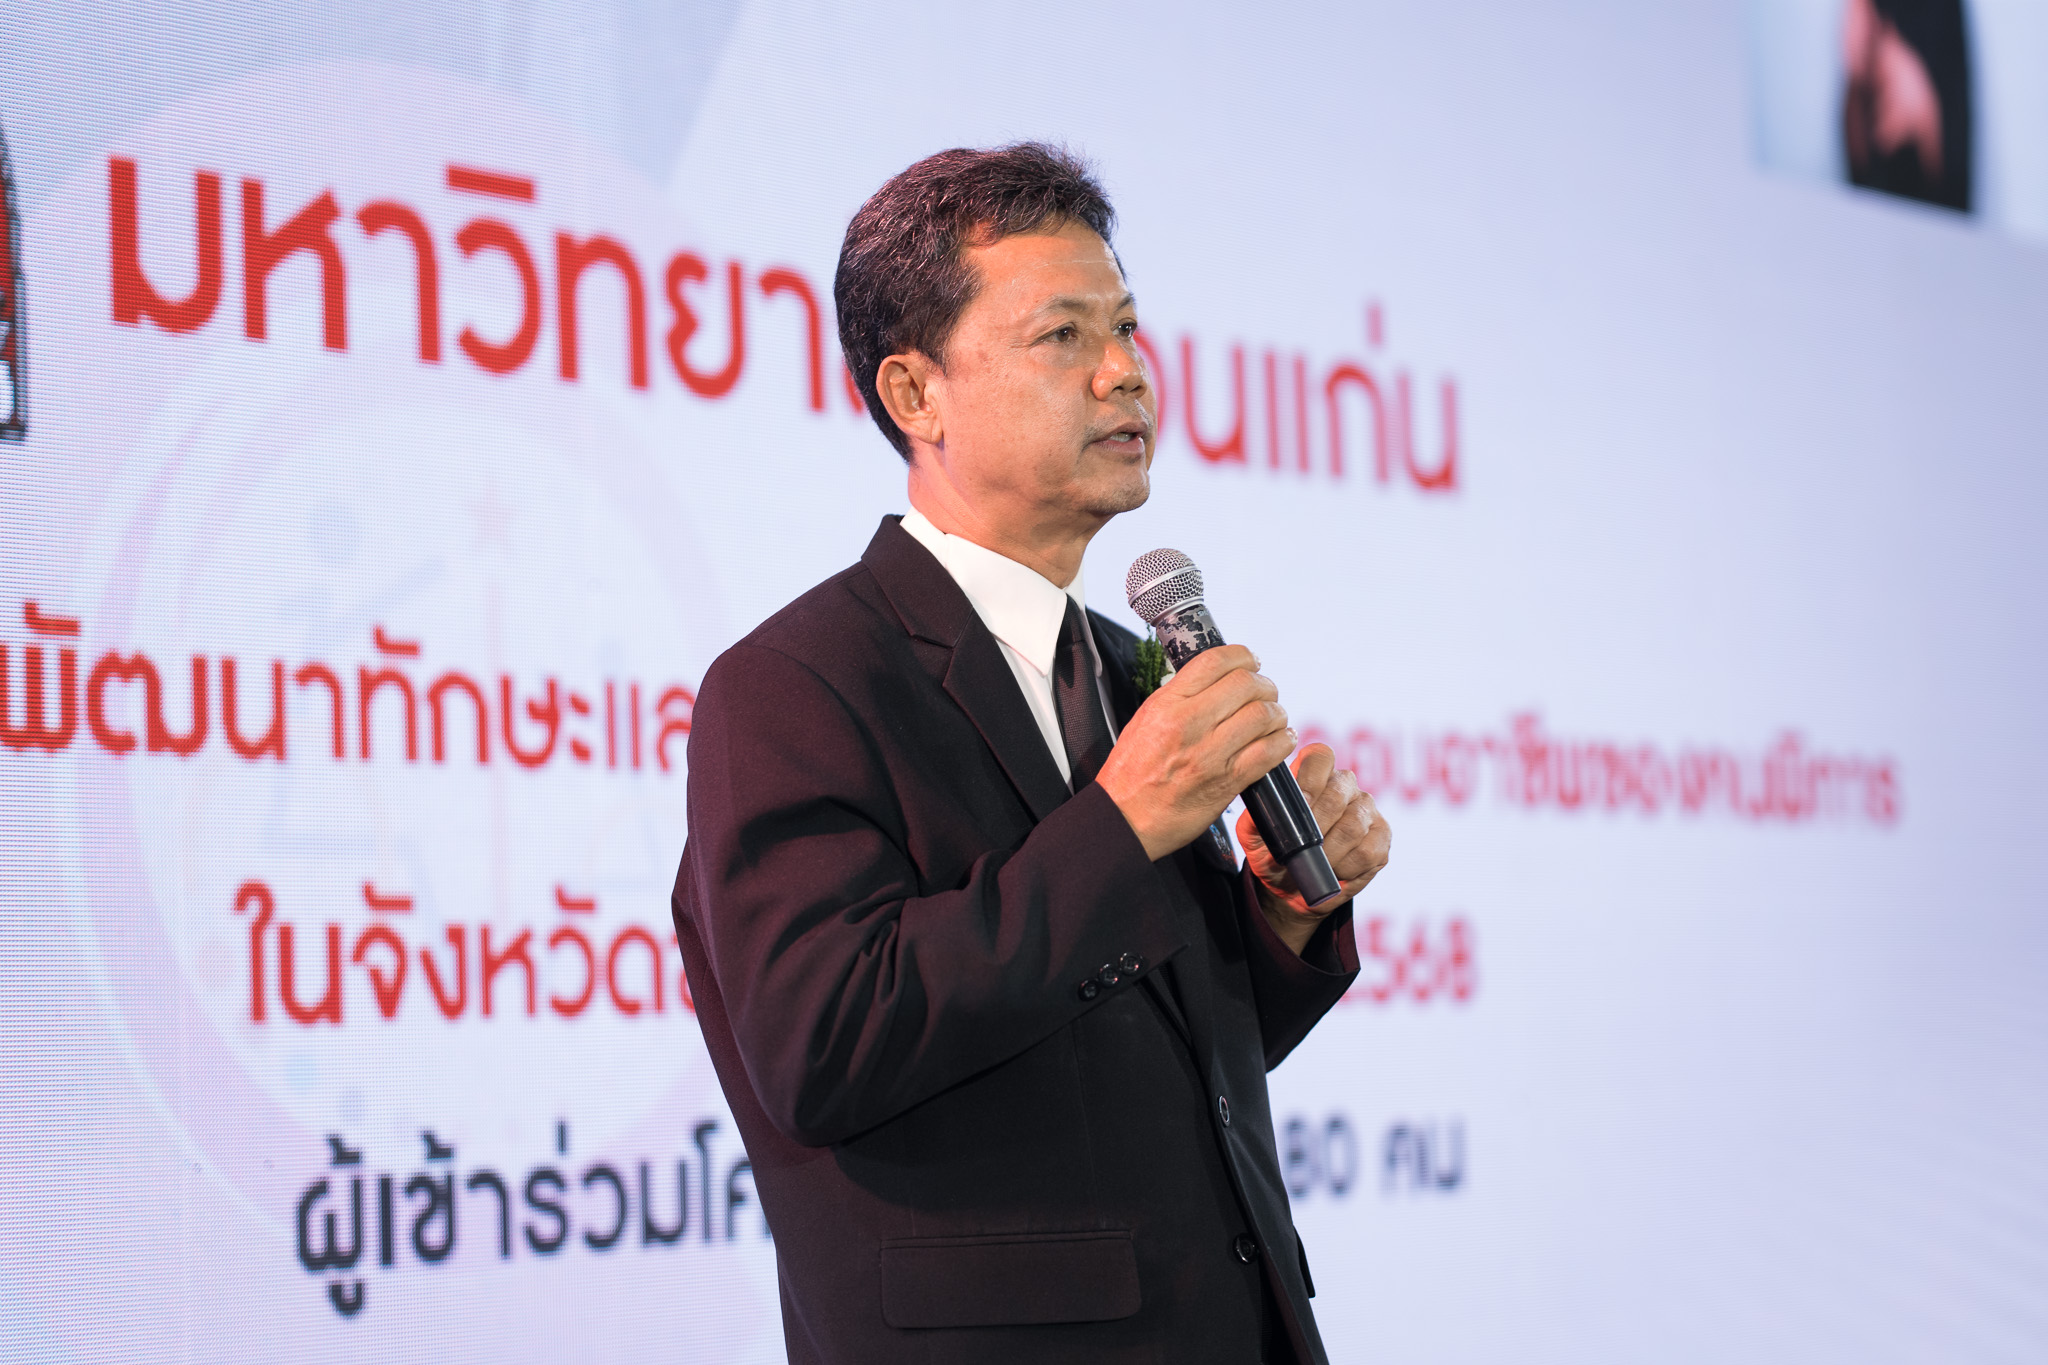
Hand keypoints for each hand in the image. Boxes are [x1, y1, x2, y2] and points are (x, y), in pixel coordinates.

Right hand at [1095, 645, 1294, 861]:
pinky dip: (1282, 741)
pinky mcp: (1227, 781)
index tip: (1250, 662)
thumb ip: (1179, 697)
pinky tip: (1280, 740)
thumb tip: (1215, 679)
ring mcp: (1209, 753)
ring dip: (1276, 714)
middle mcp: (1188, 723)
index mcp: (1166, 704)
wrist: (1126, 819)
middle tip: (1266, 693)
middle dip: (1264, 685)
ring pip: (1263, 715)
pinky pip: (1269, 751)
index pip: (1215, 661)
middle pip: (1246, 683)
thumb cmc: (1132, 773)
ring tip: (1273, 719)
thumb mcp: (1145, 720)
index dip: (1242, 655)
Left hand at [1238, 744, 1390, 954]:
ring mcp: (1367, 809)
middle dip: (1316, 826)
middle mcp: (1344, 785)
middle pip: (1338, 793)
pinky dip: (1347, 867)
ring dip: (1330, 852)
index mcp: (1314, 774)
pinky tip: (1335, 871)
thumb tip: (1264, 809)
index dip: (1311, 779)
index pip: (1321, 756)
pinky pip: (1368, 851)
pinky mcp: (1382, 836)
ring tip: (1315, 863)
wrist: (1292, 887)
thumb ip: (1258, 816)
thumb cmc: (1272, 853)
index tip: (1298, 808)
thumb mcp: (1254, 835)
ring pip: (1353, 825)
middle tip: (1301, 849)